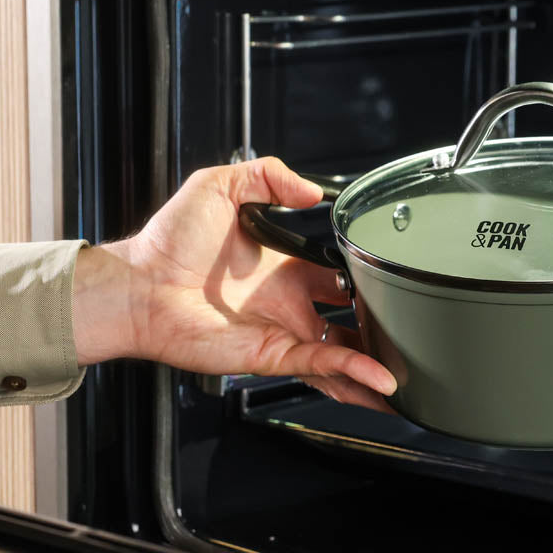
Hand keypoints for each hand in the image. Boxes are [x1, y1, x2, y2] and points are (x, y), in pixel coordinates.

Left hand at [71, 158, 396, 410]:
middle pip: (349, 320)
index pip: (338, 275)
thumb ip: (267, 174)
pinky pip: (323, 366)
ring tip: (414, 372)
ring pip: (344, 354)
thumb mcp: (220, 186)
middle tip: (414, 326)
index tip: (392, 273)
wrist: (138, 285)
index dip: (366, 276)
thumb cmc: (168, 243)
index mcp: (283, 266)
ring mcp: (282, 332)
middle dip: (382, 326)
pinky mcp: (272, 354)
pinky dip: (355, 372)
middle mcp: (287, 302)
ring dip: (376, 362)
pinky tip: (380, 377)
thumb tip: (311, 189)